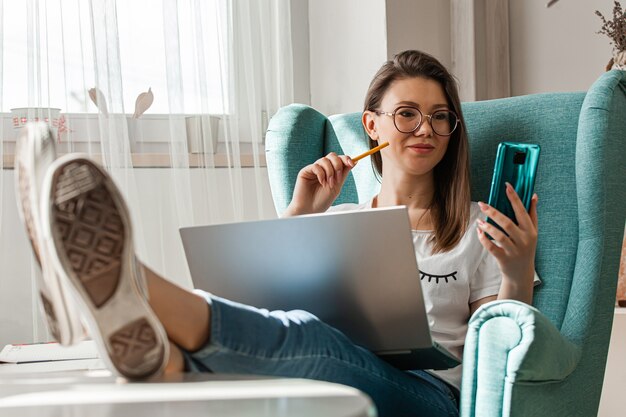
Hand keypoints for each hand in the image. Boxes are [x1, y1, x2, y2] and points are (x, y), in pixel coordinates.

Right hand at [283, 152, 354, 215]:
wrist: (310, 209)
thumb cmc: (322, 200)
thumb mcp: (337, 186)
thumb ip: (344, 173)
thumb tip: (355, 161)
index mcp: (331, 171)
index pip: (339, 159)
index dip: (346, 159)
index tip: (352, 163)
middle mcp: (322, 169)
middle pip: (332, 156)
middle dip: (338, 165)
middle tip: (338, 178)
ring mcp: (314, 169)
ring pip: (324, 160)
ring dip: (330, 172)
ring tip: (328, 184)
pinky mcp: (305, 171)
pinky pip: (316, 166)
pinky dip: (321, 174)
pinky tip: (321, 183)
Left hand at [476, 183, 537, 301]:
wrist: (521, 273)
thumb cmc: (526, 248)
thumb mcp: (533, 232)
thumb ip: (532, 214)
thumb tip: (534, 195)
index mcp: (530, 231)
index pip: (522, 211)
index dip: (514, 198)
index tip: (506, 186)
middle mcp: (524, 240)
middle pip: (507, 223)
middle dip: (493, 212)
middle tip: (482, 203)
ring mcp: (514, 250)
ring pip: (499, 236)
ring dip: (487, 226)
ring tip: (479, 220)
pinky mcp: (504, 259)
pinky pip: (492, 247)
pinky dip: (484, 239)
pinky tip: (479, 231)